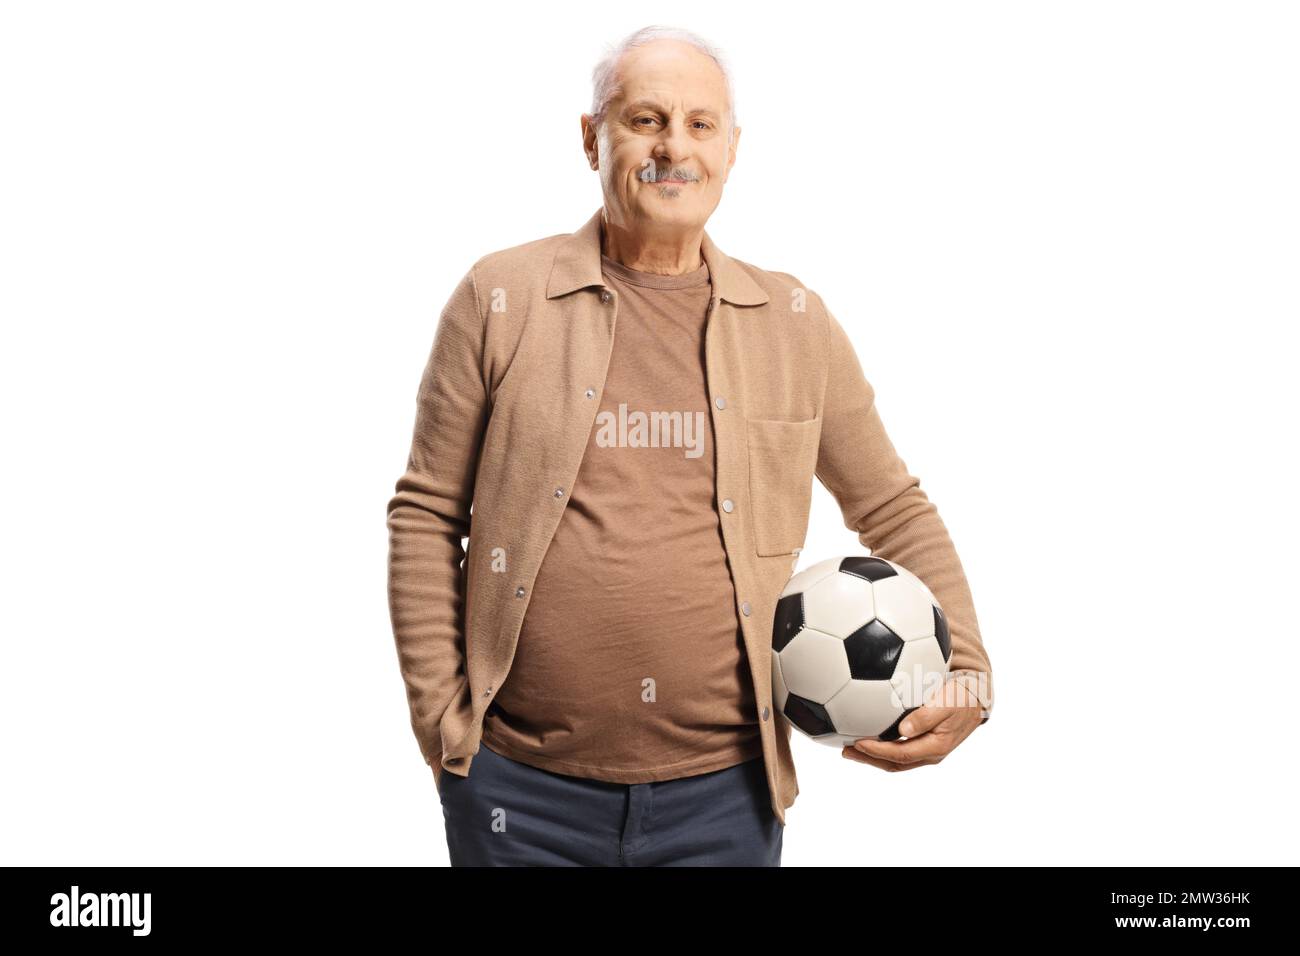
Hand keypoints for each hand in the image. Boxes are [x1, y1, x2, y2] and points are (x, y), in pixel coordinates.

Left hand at [842, 675, 982, 771]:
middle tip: (846, 750)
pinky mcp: (924, 741)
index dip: (878, 751)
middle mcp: (930, 753)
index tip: (857, 742)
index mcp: (936, 747)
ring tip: (851, 747)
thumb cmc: (961, 696)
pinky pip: (900, 749)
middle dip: (869, 758)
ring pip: (896, 759)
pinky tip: (868, 734)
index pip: (901, 754)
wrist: (977, 696)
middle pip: (894, 762)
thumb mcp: (948, 703)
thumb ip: (926, 716)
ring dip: (873, 755)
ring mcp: (927, 749)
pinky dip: (882, 746)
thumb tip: (904, 730)